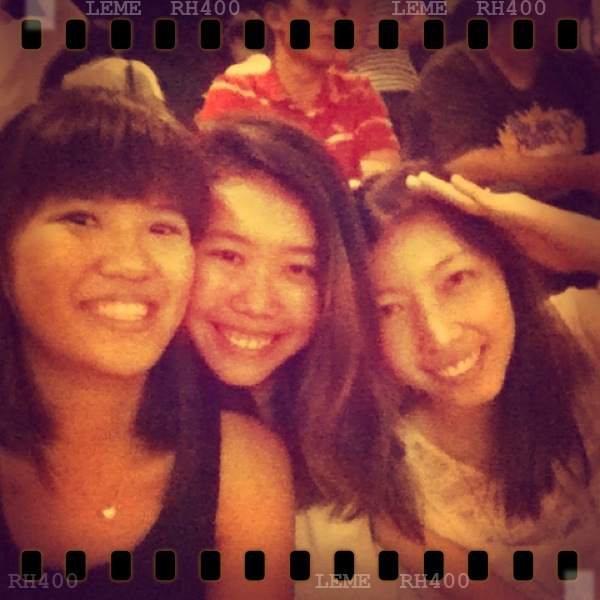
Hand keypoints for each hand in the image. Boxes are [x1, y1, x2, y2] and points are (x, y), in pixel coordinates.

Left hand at [406, 172, 599, 274]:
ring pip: (469, 196)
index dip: (442, 200)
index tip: (420, 194)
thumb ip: (503, 243)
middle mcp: (499, 208)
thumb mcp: (519, 249)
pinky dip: (473, 192)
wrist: (582, 245)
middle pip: (460, 198)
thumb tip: (488, 251)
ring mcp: (507, 207)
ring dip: (445, 187)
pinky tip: (457, 183)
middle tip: (410, 181)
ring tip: (422, 178)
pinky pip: (491, 202)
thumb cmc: (555, 248)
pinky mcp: (518, 211)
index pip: (463, 207)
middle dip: (434, 189)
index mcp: (497, 217)